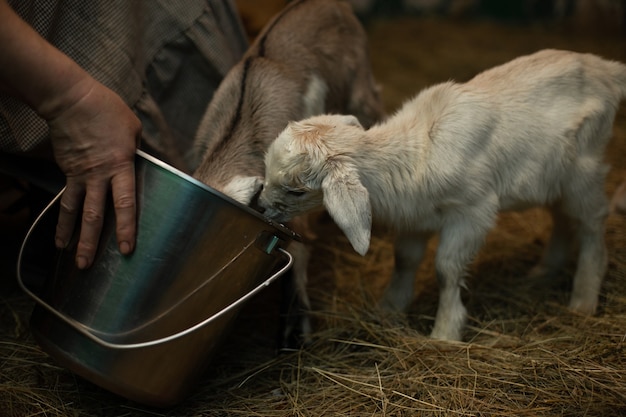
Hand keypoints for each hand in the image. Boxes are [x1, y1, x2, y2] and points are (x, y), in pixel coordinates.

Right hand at [47, 78, 141, 268]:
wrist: (71, 99)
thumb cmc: (107, 111)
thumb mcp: (134, 130)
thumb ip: (137, 152)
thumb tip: (140, 165)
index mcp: (120, 166)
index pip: (125, 203)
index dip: (126, 227)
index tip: (126, 248)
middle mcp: (98, 176)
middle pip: (95, 215)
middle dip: (91, 242)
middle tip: (88, 265)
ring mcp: (79, 175)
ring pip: (74, 211)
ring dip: (71, 235)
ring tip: (68, 255)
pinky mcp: (67, 171)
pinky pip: (66, 198)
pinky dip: (62, 217)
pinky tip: (60, 232)